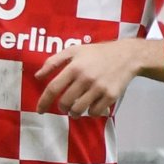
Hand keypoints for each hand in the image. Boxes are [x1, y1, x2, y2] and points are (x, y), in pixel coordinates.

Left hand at [33, 37, 149, 115]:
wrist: (126, 56)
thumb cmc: (97, 53)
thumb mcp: (74, 51)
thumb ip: (54, 61)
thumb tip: (37, 76)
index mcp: (75, 67)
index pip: (54, 88)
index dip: (44, 101)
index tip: (39, 110)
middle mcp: (86, 78)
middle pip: (65, 102)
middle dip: (62, 107)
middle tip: (65, 106)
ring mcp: (99, 88)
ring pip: (79, 110)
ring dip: (74, 113)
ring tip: (76, 110)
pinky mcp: (111, 96)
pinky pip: (94, 112)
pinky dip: (90, 112)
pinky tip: (91, 106)